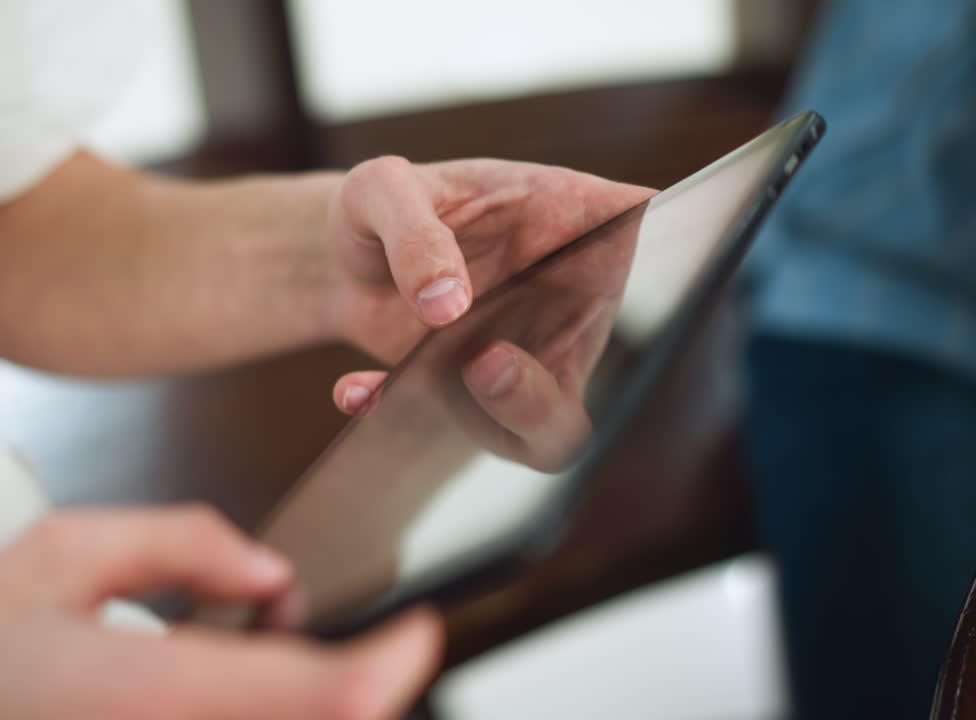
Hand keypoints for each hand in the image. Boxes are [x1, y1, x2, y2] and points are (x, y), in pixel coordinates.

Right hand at [0, 507, 441, 719]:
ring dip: (309, 710)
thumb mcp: (57, 554)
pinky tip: (216, 695)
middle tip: (316, 637)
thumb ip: (179, 544)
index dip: (392, 666)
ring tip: (256, 655)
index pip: (323, 696)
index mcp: (149, 693)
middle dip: (353, 691)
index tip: (417, 631)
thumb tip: (268, 571)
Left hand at [323, 157, 651, 464]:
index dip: (674, 251)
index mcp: (569, 214)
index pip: (646, 224)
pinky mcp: (485, 393)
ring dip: (489, 420)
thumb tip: (447, 303)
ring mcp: (534, 350)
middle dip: (547, 391)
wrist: (340, 259)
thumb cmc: (379, 207)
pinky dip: (406, 417)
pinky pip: (478, 433)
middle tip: (485, 365)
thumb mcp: (379, 192)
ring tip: (407, 383)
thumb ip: (414, 233)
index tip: (630, 265)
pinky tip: (356, 391)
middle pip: (612, 359)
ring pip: (553, 426)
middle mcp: (569, 291)